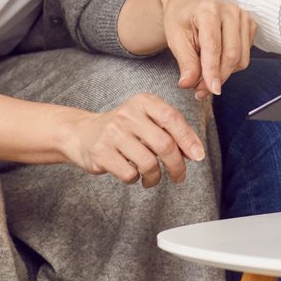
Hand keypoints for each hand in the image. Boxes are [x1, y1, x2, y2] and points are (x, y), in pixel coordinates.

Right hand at [59, 93, 206, 187]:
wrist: (82, 133)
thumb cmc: (123, 129)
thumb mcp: (146, 120)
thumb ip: (170, 131)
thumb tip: (194, 152)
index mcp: (143, 101)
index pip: (172, 118)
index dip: (188, 139)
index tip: (198, 156)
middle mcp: (128, 114)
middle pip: (164, 144)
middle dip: (176, 166)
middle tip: (179, 177)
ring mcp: (112, 132)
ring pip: (148, 163)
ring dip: (155, 177)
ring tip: (152, 178)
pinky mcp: (100, 152)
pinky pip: (130, 174)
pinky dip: (135, 179)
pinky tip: (132, 174)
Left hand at [155, 0, 255, 98]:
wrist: (190, 0)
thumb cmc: (180, 17)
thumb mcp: (174, 38)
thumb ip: (185, 61)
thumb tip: (189, 84)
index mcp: (208, 10)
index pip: (214, 46)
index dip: (212, 71)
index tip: (211, 90)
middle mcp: (230, 10)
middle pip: (231, 55)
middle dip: (218, 77)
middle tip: (200, 91)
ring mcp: (243, 16)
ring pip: (241, 59)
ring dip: (224, 74)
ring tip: (205, 76)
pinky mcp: (250, 24)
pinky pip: (245, 55)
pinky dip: (231, 65)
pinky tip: (216, 61)